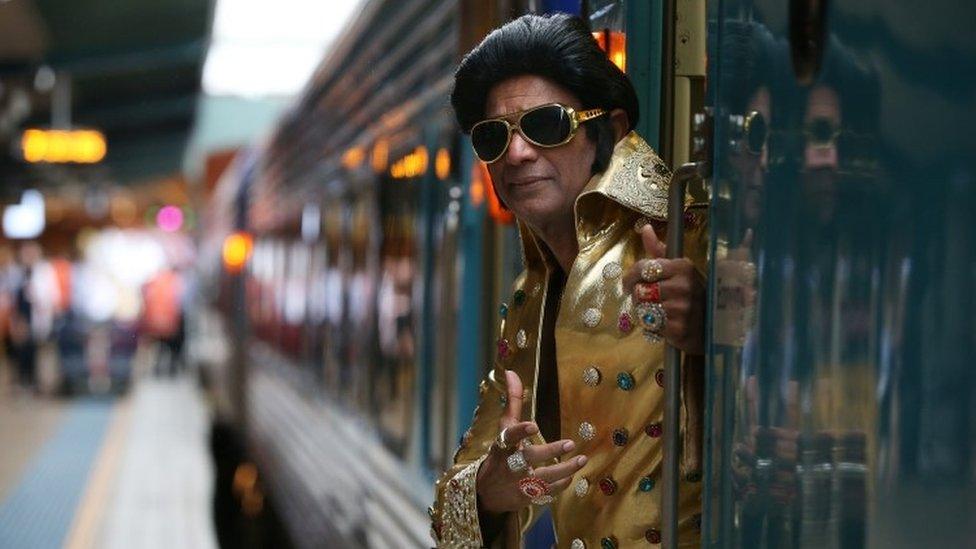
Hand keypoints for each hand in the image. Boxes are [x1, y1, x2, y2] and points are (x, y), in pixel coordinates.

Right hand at [475, 370, 586, 514]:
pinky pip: (546, 493)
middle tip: (570, 443)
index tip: (533, 425)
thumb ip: (512, 401)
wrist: (485, 493)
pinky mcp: (526, 497)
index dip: (520, 432)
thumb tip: (511, 372)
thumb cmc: (500, 453)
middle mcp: (509, 465)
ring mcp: (518, 483)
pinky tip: (572, 476)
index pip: (508, 437)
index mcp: (502, 446)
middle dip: (549, 452)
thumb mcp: (504, 428)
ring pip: (543, 478)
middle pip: (529, 459)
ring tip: (582, 460)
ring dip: (564, 470)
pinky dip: (560, 485)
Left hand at [623, 224, 706, 354]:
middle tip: (648, 300)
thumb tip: (645, 227)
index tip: (628, 284)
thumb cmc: (689, 294)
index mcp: (682, 267)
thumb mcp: (677, 269)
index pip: (643, 268)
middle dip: (639, 297)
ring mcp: (681, 307)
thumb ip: (658, 250)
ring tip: (656, 311)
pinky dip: (651, 326)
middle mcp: (683, 285)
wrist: (708, 325)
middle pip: (639, 290)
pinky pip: (649, 326)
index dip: (630, 277)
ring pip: (642, 308)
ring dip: (644, 312)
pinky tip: (663, 323)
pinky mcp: (678, 328)